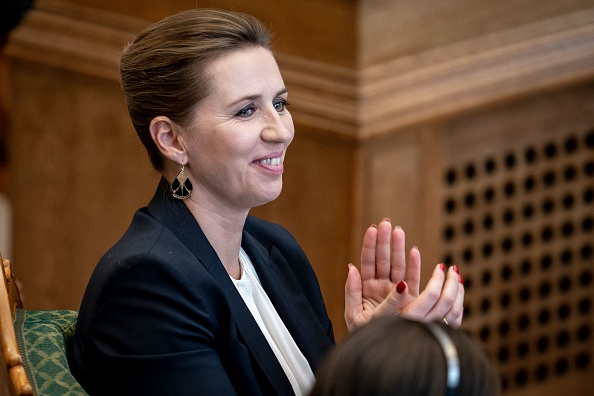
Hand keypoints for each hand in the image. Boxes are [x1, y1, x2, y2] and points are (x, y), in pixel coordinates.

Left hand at [344, 219, 463, 331]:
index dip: (370, 245)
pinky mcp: (409, 299)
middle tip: (386, 222)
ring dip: (398, 248)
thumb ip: (352, 291)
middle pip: (383, 258)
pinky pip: (413, 279)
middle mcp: (380, 285)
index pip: (367, 261)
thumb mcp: (352, 313)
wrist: (378, 350)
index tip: (373, 229)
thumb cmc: (361, 333)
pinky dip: (414, 266)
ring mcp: (395, 290)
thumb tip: (351, 267)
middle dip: (384, 240)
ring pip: (397, 265)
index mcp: (365, 286)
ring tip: (399, 231)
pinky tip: (415, 251)